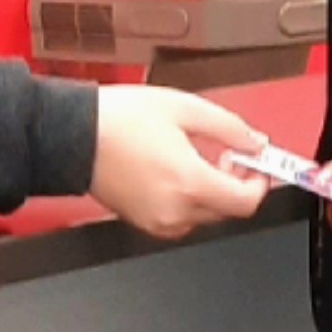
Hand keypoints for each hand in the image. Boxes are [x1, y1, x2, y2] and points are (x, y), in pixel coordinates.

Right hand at [89, 87, 271, 239]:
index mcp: (189, 183)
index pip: (246, 201)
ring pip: (206, 215)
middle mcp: (175, 211)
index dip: (258, 181)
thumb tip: (255, 143)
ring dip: (212, 191)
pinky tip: (174, 172)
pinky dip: (189, 199)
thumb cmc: (118, 120)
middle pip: (228, 210)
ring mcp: (158, 221)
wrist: (73, 135)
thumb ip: (230, 128)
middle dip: (235, 182)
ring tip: (194, 159)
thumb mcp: (185, 108)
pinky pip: (182, 218)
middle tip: (226, 153)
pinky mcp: (144, 223)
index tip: (255, 163)